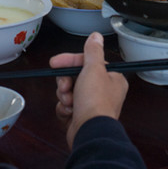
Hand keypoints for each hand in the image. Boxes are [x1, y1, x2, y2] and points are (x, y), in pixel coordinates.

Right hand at [50, 32, 127, 147]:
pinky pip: (67, 106)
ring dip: (65, 95)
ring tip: (69, 102)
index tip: (56, 62)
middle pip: (76, 77)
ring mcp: (92, 105)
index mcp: (111, 78)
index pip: (88, 62)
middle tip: (65, 86)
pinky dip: (64, 108)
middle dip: (66, 81)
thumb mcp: (93, 69)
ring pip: (69, 92)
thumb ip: (93, 51)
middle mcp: (104, 92)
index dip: (70, 61)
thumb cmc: (95, 102)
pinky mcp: (81, 117)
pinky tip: (69, 112)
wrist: (89, 132)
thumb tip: (96, 37)